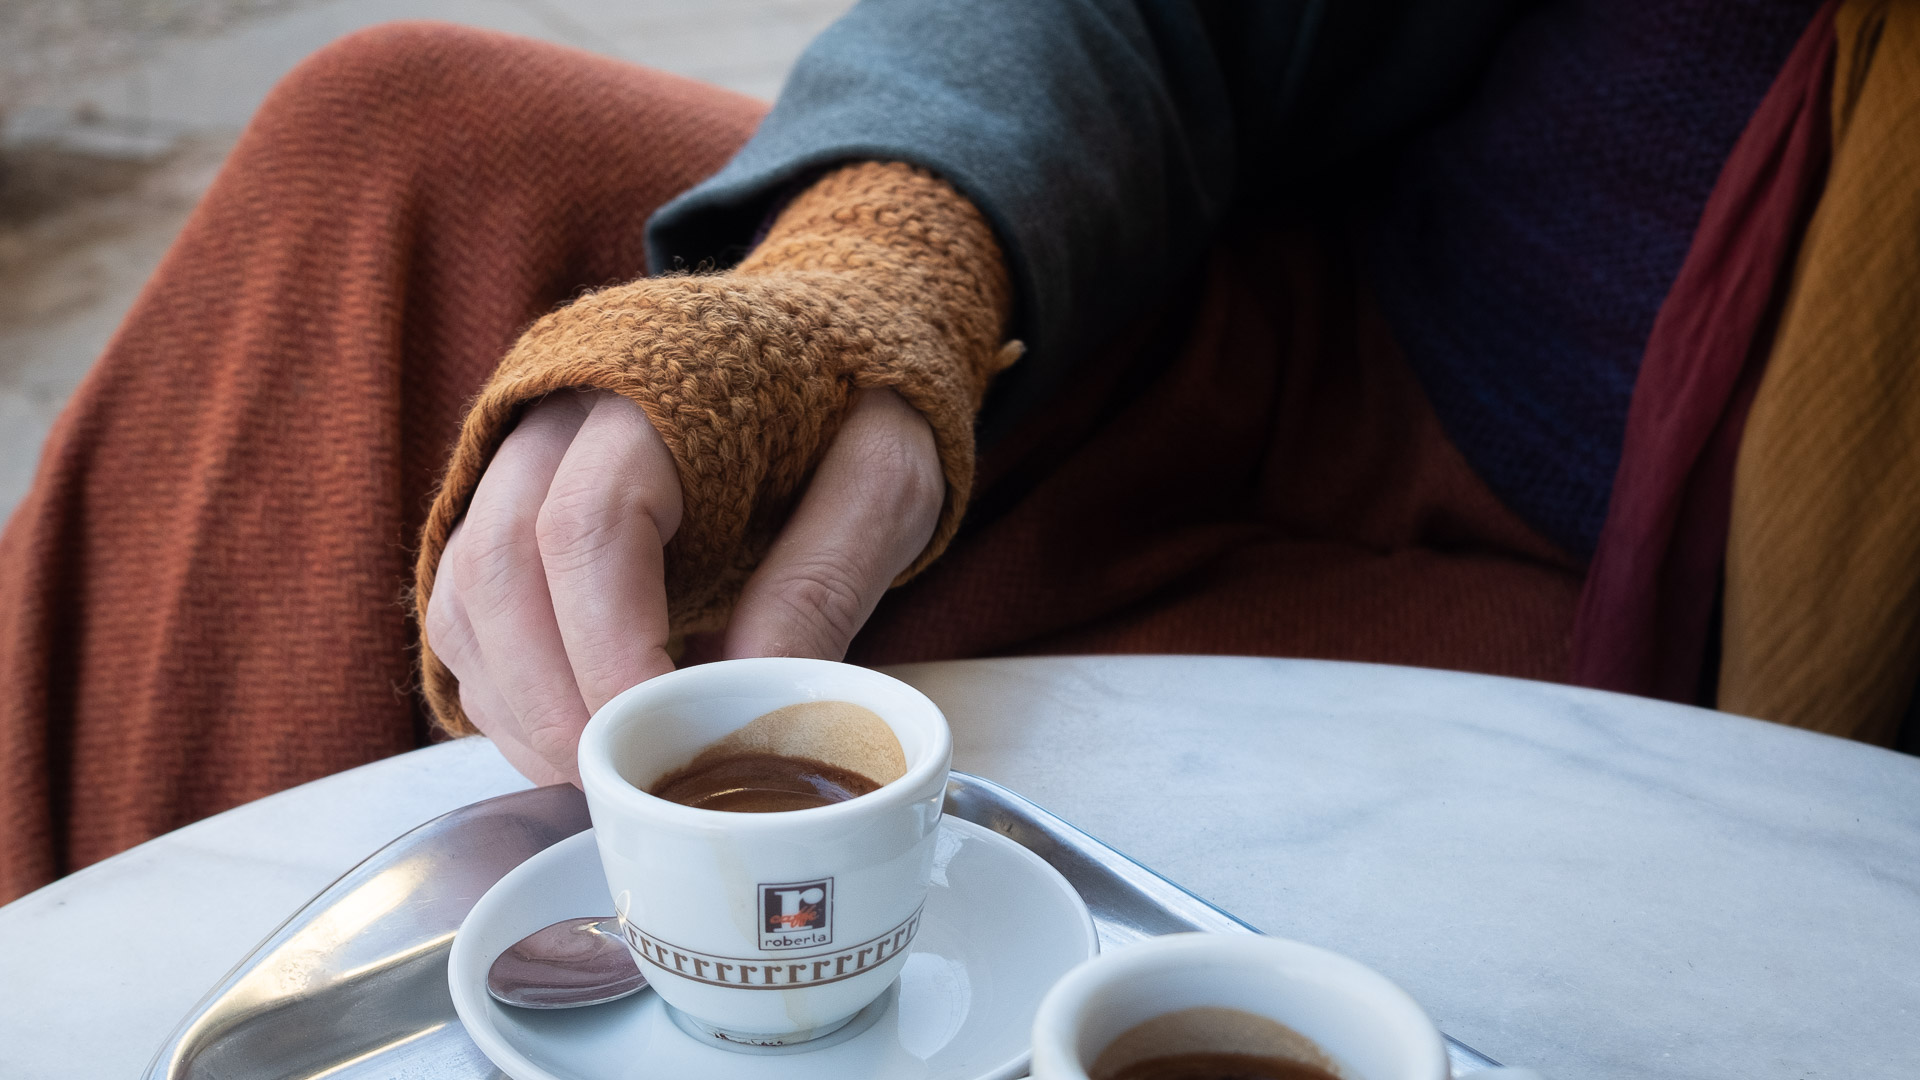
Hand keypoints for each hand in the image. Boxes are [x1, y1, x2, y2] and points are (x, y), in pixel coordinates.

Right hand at [424, 386, 943, 784]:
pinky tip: (573, 740)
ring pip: (464, 598)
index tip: (657, 733)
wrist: (826, 347)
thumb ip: (824, 580)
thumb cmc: (859, 404)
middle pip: (496, 568)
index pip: (589, 523)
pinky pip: (464, 614)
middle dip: (549, 701)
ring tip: (600, 775)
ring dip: (517, 709)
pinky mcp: (506, 512)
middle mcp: (557, 416)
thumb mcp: (886, 478)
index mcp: (655, 390)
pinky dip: (505, 693)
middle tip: (619, 783)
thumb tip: (744, 702)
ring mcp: (517, 462)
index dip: (607, 648)